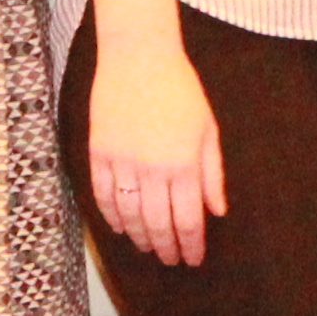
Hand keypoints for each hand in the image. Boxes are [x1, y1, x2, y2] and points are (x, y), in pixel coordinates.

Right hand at [85, 29, 226, 267]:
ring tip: (148, 247)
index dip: (191, 245)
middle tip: (170, 260)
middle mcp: (152, 169)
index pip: (188, 219)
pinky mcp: (99, 152)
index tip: (193, 259)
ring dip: (139, 236)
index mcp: (184, 164)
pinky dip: (111, 216)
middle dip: (166, 247)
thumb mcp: (208, 128)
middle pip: (158, 224)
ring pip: (129, 215)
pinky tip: (120, 227)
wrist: (138, 56)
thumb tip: (217, 211)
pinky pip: (103, 195)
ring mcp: (122, 162)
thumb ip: (212, 173)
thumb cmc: (180, 88)